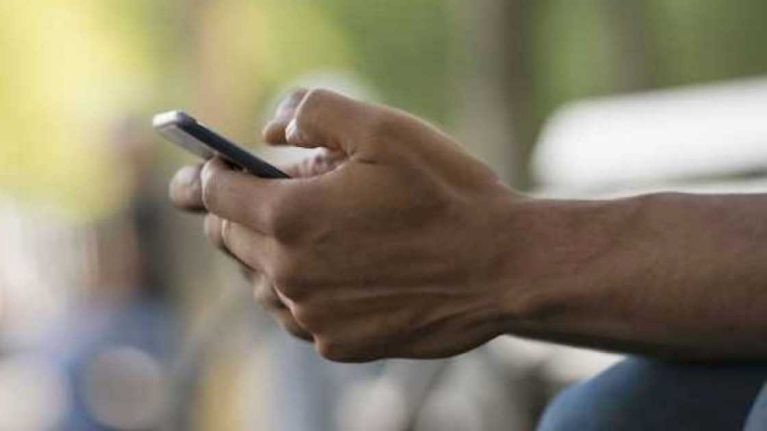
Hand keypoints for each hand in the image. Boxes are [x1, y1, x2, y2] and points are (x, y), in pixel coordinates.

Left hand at [173, 89, 524, 360]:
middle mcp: (289, 275)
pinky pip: (297, 314)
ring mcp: (312, 317)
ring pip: (259, 280)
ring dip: (270, 252)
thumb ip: (313, 111)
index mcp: (289, 218)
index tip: (201, 172)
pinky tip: (337, 270)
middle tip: (263, 191)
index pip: (213, 194)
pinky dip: (302, 288)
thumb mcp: (382, 129)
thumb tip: (270, 130)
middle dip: (237, 211)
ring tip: (311, 230)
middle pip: (229, 239)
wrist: (502, 268)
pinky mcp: (338, 345)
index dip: (204, 175)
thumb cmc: (446, 195)